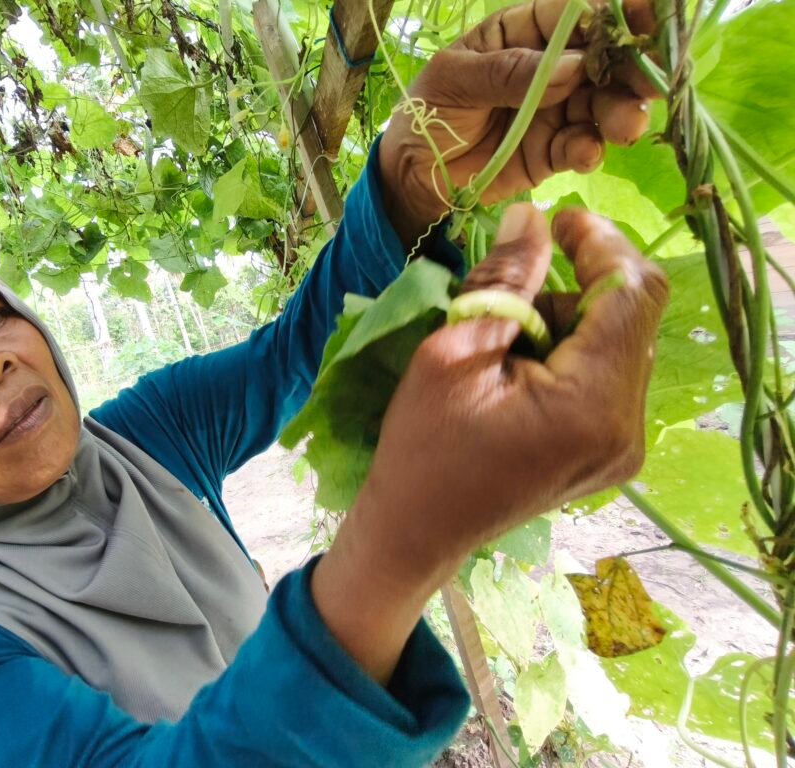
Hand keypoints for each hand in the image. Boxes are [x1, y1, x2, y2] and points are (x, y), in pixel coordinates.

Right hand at [311, 204, 667, 681]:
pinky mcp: (610, 452)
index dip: (601, 244)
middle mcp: (626, 427)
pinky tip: (523, 367)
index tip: (558, 219)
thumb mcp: (451, 353)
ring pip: (621, 344)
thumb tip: (535, 218)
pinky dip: (572, 353)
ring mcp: (623, 446)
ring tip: (508, 338)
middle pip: (632, 317)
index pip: (631, 293)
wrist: (417, 531)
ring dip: (572, 320)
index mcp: (591, 404)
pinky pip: (610, 377)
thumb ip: (504, 281)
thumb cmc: (422, 447)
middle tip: (515, 288)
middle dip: (579, 286)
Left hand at [378, 0, 658, 248]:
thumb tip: (572, 66)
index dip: (613, 13)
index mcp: (523, 34)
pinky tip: (584, 152)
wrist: (412, 176)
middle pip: (604, 60)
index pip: (576, 14)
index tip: (644, 18)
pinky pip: (581, 146)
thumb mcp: (456, 81)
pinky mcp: (554, 152)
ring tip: (624, 124)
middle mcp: (549, 69)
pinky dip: (588, 149)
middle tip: (649, 82)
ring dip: (621, 111)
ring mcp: (556, 111)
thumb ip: (509, 72)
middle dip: (631, 67)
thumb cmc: (427, 113)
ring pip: (603, 104)